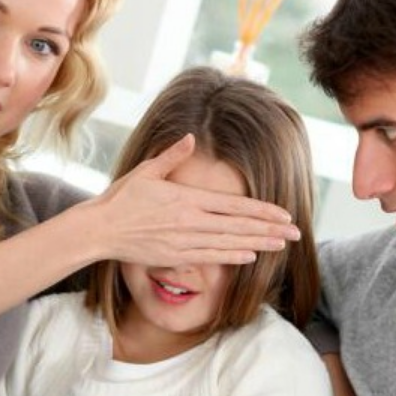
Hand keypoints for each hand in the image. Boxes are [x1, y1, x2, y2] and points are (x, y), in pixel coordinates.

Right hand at [76, 134, 300, 265]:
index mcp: (186, 198)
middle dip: (270, 230)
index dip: (261, 210)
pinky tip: (251, 256)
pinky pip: (210, 257)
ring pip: (229, 244)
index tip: (283, 213)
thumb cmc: (121, 198)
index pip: (233, 205)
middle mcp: (190, 221)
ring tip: (281, 246)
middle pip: (238, 226)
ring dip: (258, 245)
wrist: (99, 230)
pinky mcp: (175, 256)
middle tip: (296, 233)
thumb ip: (172, 155)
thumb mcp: (147, 170)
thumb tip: (191, 137)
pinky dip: (232, 257)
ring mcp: (184, 241)